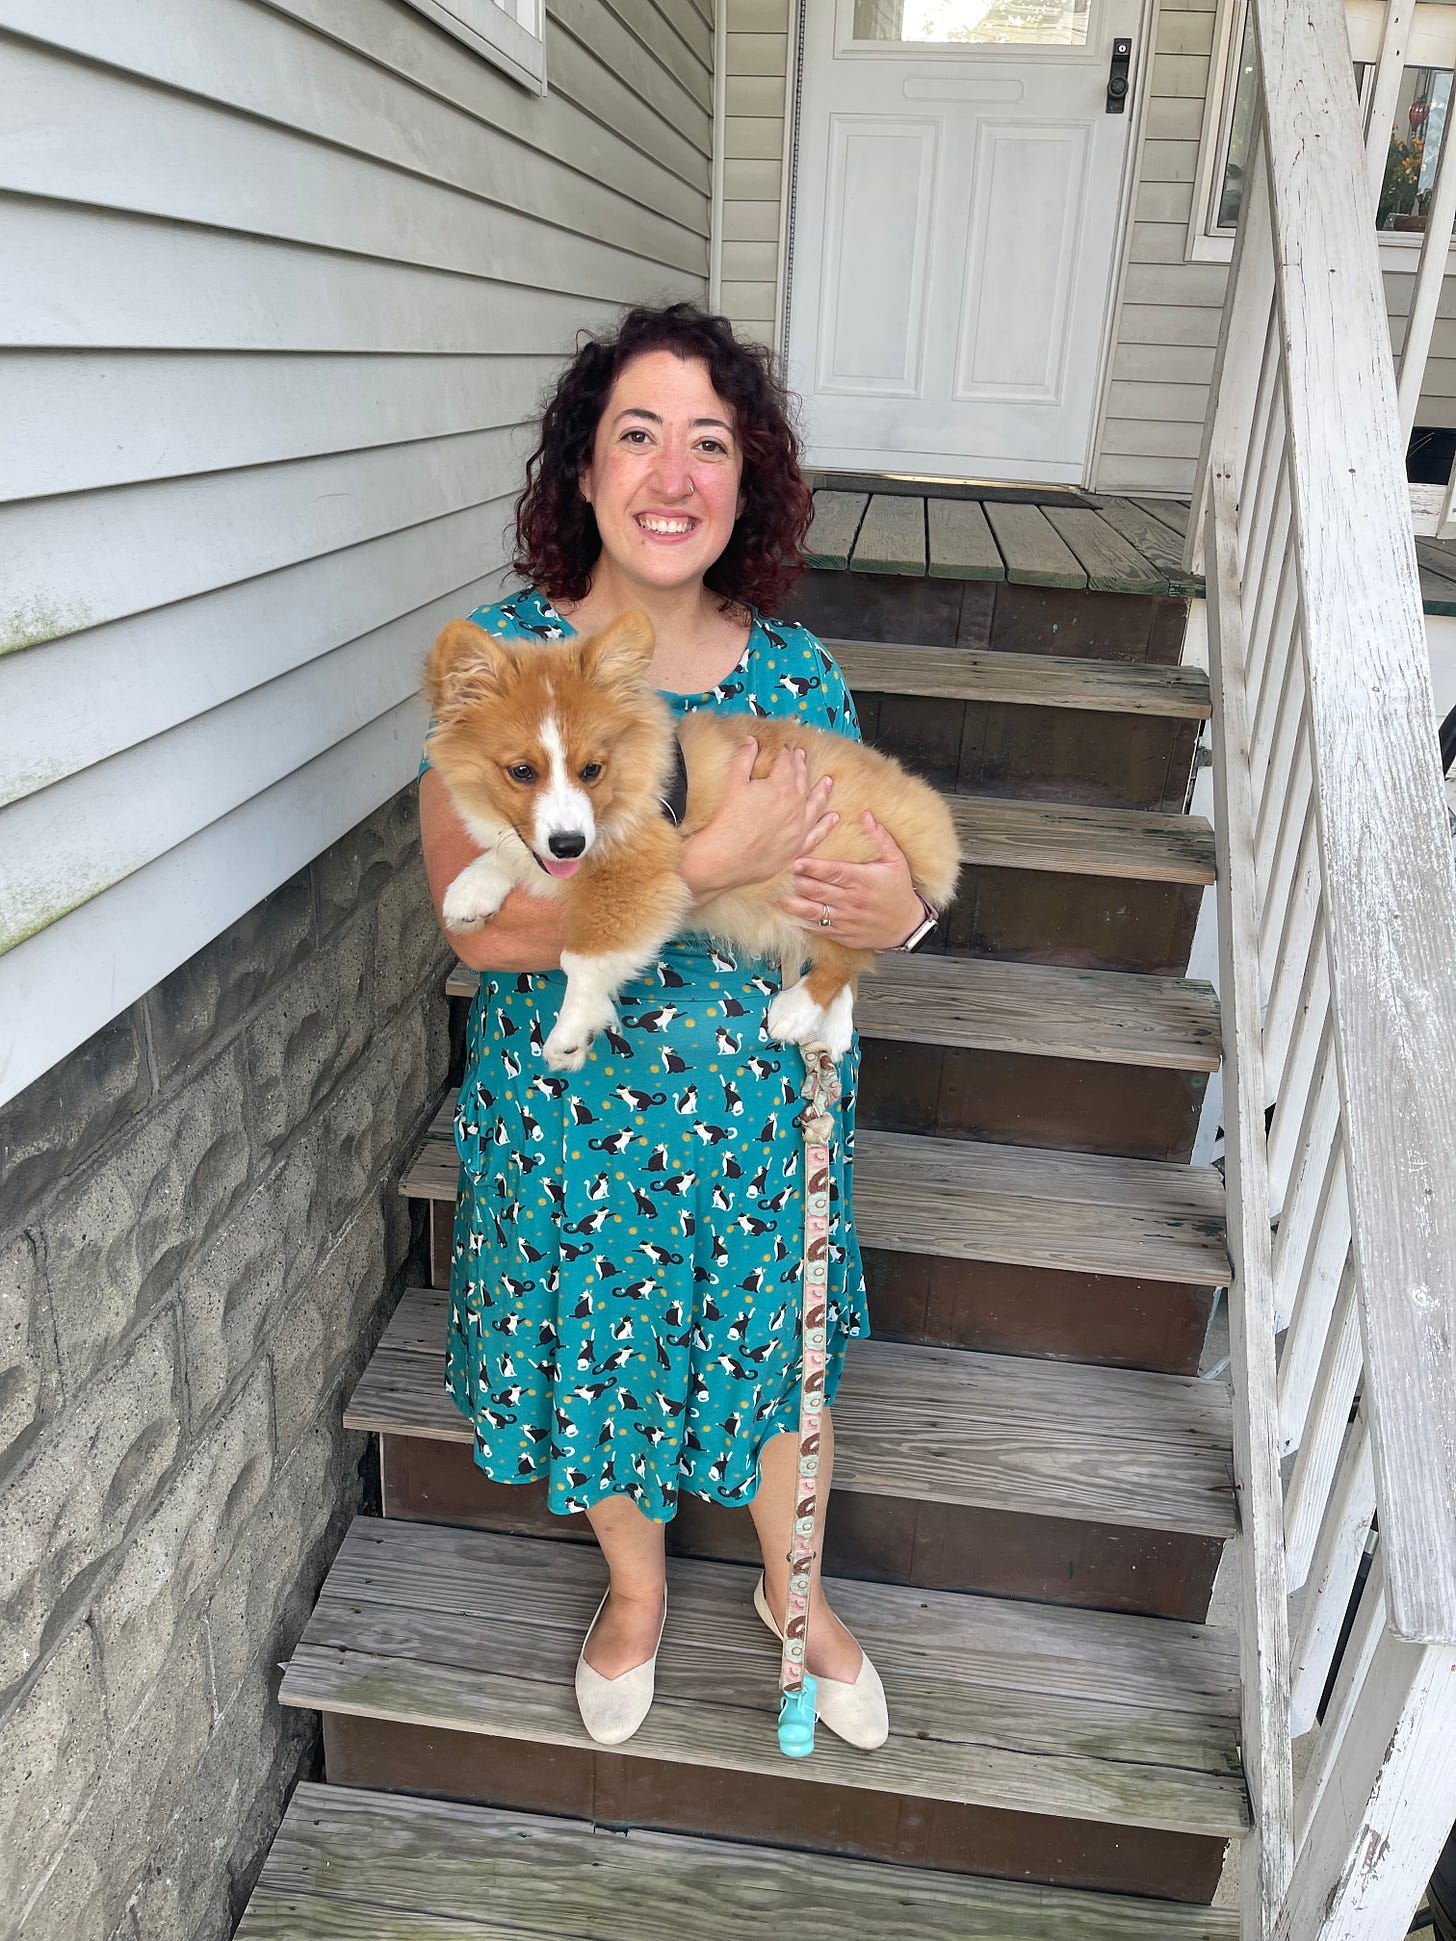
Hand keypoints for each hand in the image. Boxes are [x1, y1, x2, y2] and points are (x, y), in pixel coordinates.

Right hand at [681, 738, 837, 898]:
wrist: (726, 856)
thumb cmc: (729, 822)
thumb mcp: (734, 783)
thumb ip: (744, 759)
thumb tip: (750, 741)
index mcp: (780, 786)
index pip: (787, 764)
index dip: (786, 754)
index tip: (785, 750)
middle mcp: (795, 805)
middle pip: (802, 780)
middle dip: (801, 767)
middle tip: (801, 757)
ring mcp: (799, 827)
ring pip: (816, 804)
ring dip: (822, 791)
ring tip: (827, 782)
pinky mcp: (797, 847)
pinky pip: (817, 834)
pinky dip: (826, 825)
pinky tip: (832, 818)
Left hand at [781, 812, 925, 951]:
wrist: (906, 927)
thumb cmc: (899, 891)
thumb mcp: (896, 861)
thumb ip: (881, 838)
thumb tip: (866, 815)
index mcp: (863, 880)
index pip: (834, 872)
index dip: (813, 867)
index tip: (796, 861)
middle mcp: (852, 901)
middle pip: (818, 890)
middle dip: (798, 882)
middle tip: (780, 875)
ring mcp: (845, 919)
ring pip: (813, 912)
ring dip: (794, 904)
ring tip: (778, 896)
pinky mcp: (841, 933)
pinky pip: (817, 929)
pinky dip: (802, 922)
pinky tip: (789, 915)